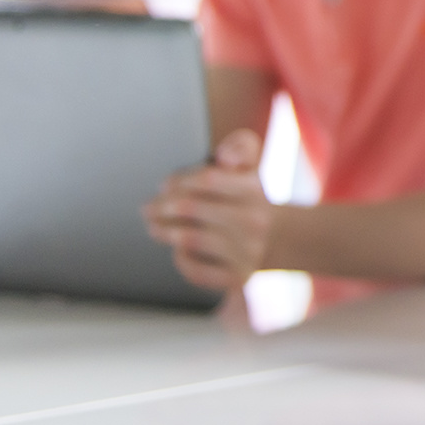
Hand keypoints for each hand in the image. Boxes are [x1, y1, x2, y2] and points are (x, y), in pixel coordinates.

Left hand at [143, 130, 272, 291]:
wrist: (275, 238)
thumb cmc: (247, 198)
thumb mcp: (251, 166)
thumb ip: (241, 146)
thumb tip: (227, 157)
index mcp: (253, 189)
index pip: (206, 179)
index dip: (178, 180)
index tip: (165, 184)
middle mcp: (255, 221)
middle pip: (191, 208)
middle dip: (162, 206)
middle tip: (149, 208)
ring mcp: (247, 252)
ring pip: (191, 239)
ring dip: (165, 231)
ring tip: (154, 226)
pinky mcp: (239, 278)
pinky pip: (199, 271)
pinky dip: (181, 260)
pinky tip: (178, 250)